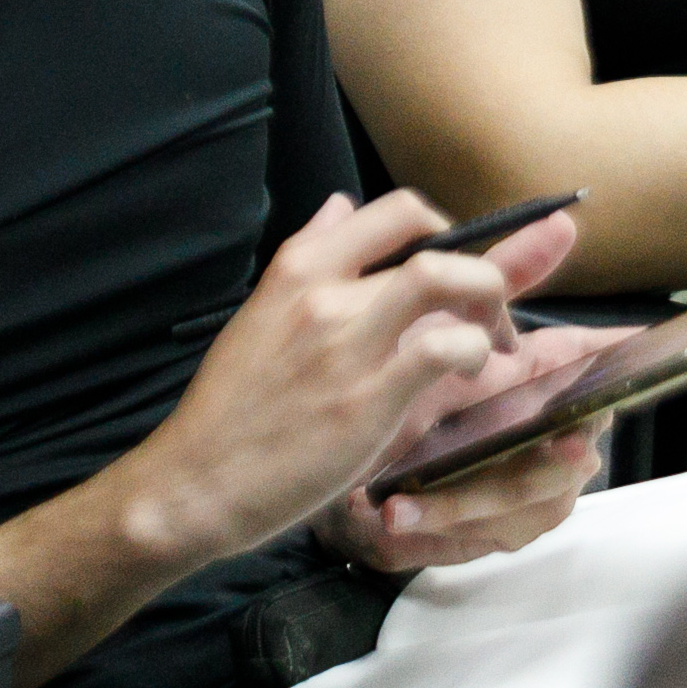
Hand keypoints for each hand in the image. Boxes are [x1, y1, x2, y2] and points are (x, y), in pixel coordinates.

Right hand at [107, 191, 576, 568]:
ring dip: (488, 299)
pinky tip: (471, 373)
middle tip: (488, 312)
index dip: (441, 229)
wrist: (194, 484)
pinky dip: (475, 352)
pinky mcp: (368, 398)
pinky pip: (445, 348)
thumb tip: (341, 203)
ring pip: (445, 277)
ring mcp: (347, 343)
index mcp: (298, 268)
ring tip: (492, 341)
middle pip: (429, 241)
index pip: (391, 211)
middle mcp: (324, 293)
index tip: (455, 263)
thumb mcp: (259, 313)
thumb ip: (308, 257)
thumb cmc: (231, 409)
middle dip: (480, 269)